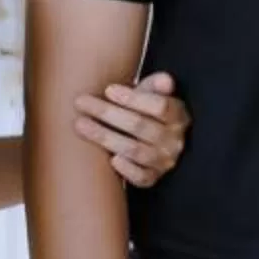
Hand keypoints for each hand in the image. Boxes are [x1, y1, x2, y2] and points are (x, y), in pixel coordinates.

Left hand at [74, 72, 189, 188]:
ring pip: (135, 150)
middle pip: (141, 126)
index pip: (160, 106)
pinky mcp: (153, 178)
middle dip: (108, 113)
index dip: (134, 98)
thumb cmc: (145, 112)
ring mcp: (164, 161)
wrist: (148, 138)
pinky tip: (110, 159)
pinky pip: (141, 178)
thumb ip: (156, 85)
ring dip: (105, 137)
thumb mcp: (152, 95)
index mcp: (177, 116)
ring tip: (80, 124)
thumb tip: (165, 80)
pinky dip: (126, 170)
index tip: (108, 90)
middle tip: (81, 102)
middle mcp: (174, 140)